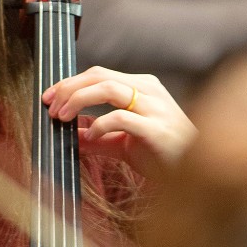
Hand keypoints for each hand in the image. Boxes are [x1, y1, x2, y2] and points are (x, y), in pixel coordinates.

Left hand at [42, 66, 195, 177]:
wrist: (196, 173)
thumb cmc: (162, 154)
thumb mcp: (123, 142)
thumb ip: (98, 135)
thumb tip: (71, 133)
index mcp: (141, 87)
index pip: (98, 74)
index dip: (70, 83)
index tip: (49, 97)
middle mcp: (149, 90)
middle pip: (99, 75)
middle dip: (68, 88)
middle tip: (50, 106)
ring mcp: (155, 107)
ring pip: (108, 88)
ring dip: (78, 100)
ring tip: (62, 118)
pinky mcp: (157, 128)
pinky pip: (122, 118)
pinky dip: (100, 125)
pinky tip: (91, 137)